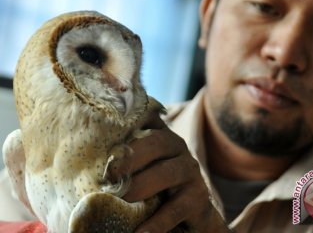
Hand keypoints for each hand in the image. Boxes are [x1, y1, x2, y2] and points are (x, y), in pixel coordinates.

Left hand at [106, 114, 229, 232]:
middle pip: (157, 142)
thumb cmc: (155, 185)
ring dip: (139, 187)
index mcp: (162, 136)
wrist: (190, 209)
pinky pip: (176, 208)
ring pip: (166, 173)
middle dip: (129, 158)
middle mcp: (179, 147)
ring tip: (120, 201)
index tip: (106, 147)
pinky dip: (156, 222)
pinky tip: (140, 232)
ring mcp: (190, 171)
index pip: (147, 121)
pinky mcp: (198, 197)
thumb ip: (124, 158)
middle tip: (107, 177)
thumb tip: (83, 165)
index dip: (126, 129)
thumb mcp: (141, 166)